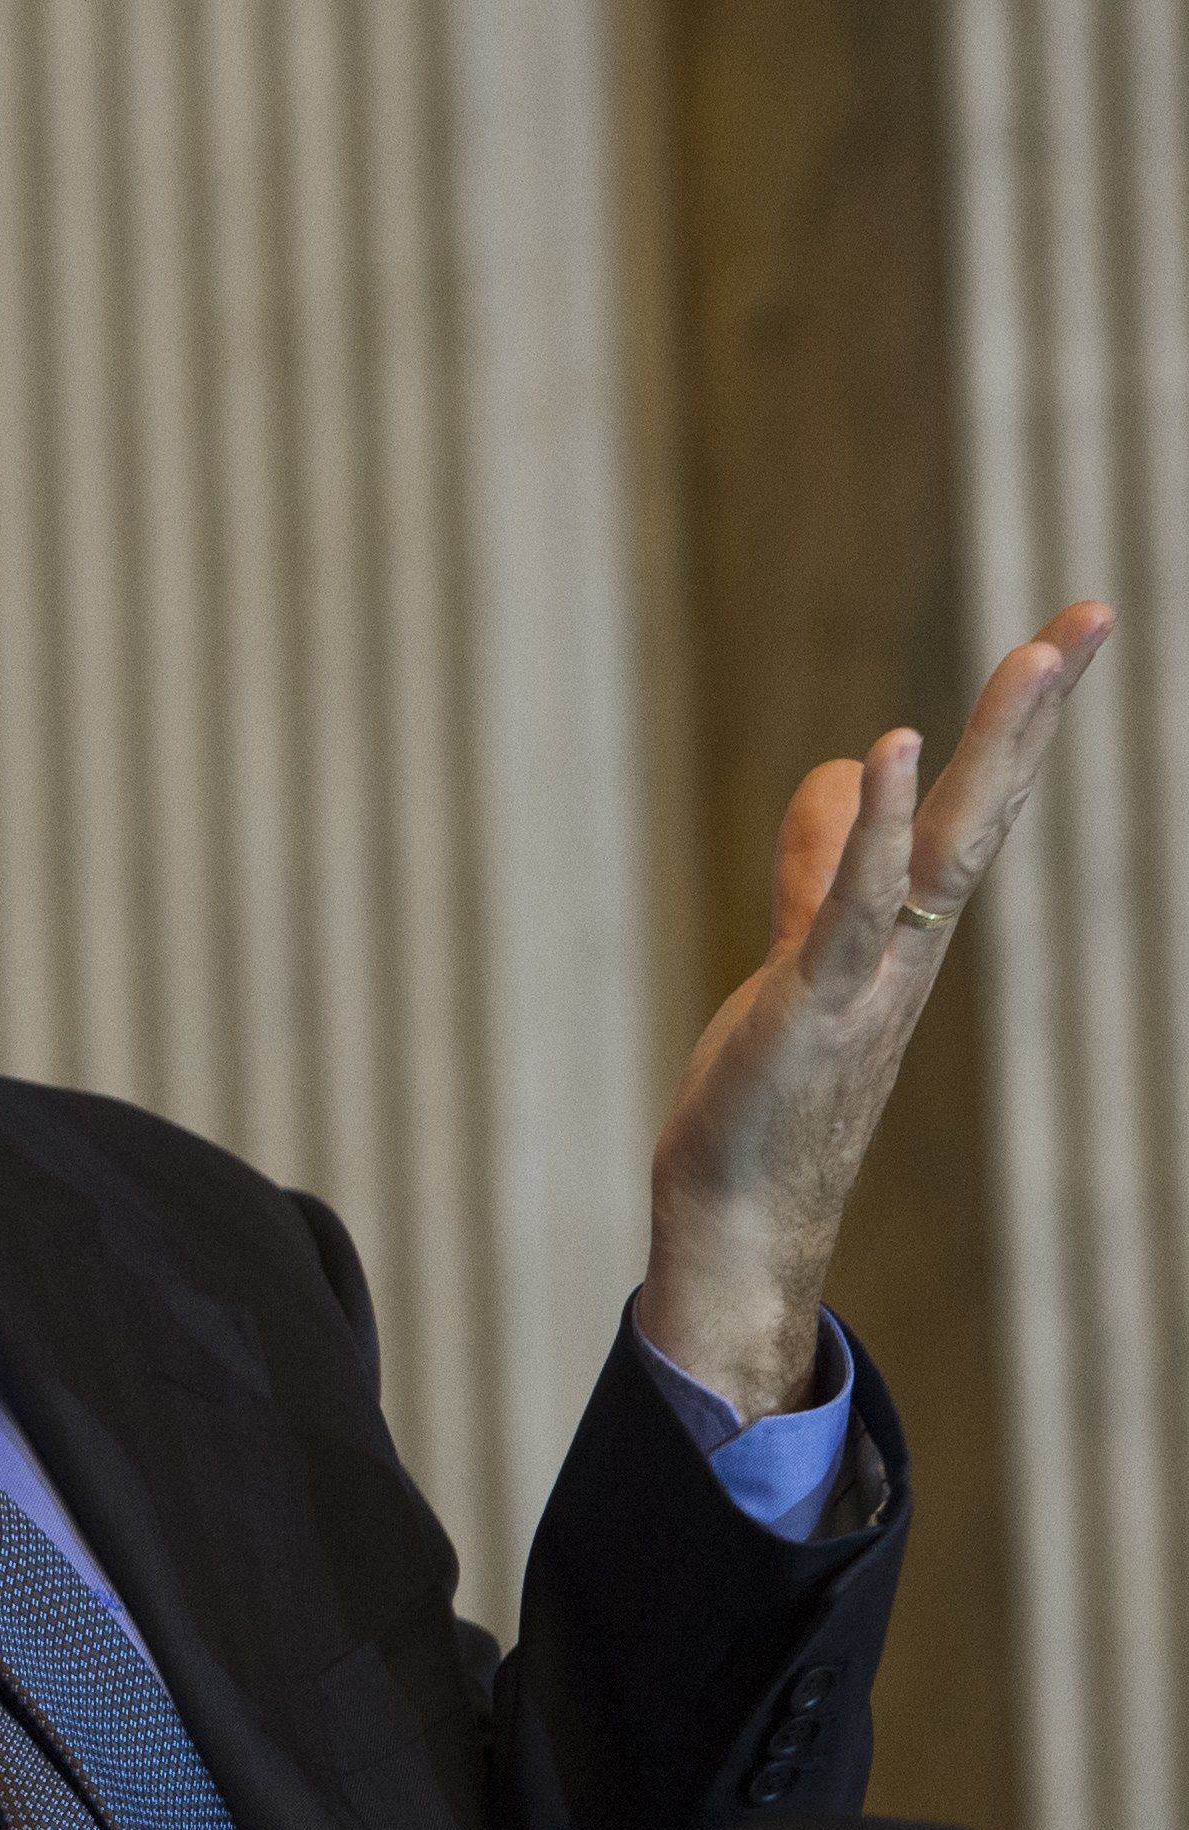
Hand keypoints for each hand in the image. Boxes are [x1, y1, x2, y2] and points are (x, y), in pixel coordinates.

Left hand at [637, 602, 1115, 1416]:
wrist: (742, 1209)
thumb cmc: (773, 1089)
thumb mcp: (799, 951)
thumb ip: (819, 867)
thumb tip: (844, 773)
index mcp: (909, 929)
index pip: (977, 809)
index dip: (1019, 726)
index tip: (1070, 633)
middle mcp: (911, 945)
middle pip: (984, 813)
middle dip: (1032, 717)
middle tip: (1087, 620)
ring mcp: (872, 974)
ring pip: (944, 849)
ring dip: (987, 755)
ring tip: (1033, 657)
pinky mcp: (812, 1003)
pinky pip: (853, 905)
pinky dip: (875, 831)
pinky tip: (890, 754)